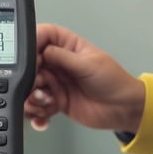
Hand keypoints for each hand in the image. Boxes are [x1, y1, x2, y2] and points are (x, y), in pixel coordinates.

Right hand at [25, 23, 145, 133]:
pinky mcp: (55, 101)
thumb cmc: (114, 82)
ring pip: (30, 87)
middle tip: (38, 87)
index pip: (42, 36)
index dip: (32, 44)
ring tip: (46, 104)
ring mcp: (56, 82)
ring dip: (33, 98)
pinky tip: (44, 117)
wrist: (123, 109)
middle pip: (30, 64)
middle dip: (29, 78)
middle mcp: (59, 63)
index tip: (29, 59)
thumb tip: (41, 51)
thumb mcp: (88, 64)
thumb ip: (62, 57)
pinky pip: (37, 106)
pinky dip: (36, 113)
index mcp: (68, 46)